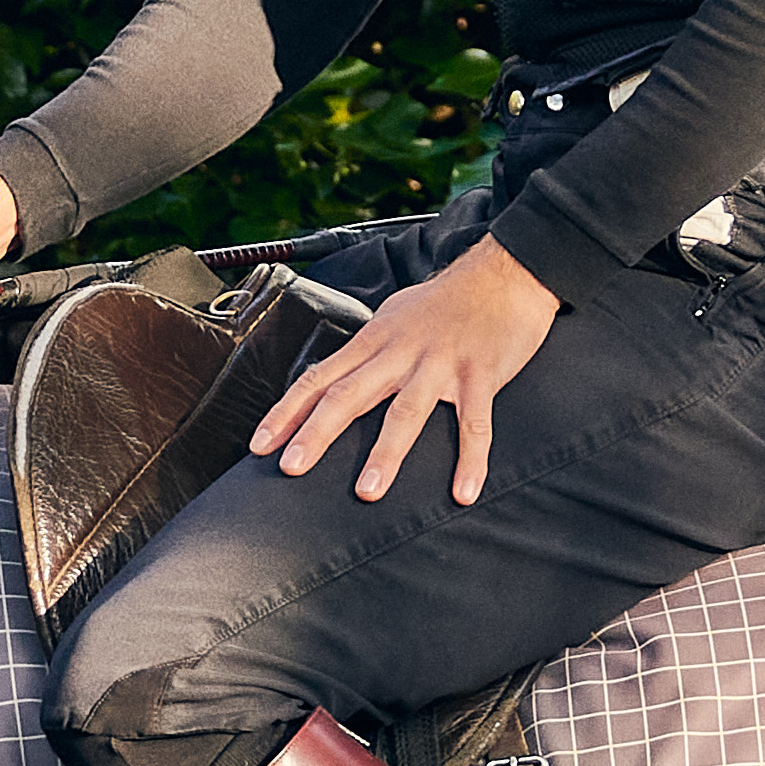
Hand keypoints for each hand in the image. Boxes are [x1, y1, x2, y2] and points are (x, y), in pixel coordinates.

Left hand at [255, 238, 560, 505]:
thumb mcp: (395, 316)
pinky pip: (475, 424)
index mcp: (374, 340)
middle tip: (290, 467)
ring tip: (367, 491)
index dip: (287, 411)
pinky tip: (463, 492)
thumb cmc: (448, 300)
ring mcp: (440, 364)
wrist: (505, 273)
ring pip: (405, 412)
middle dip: (316, 433)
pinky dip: (470, 460)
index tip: (260, 444)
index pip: (319, 378)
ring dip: (384, 454)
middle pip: (349, 395)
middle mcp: (400, 351)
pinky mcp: (481, 374)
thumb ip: (368, 351)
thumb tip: (339, 378)